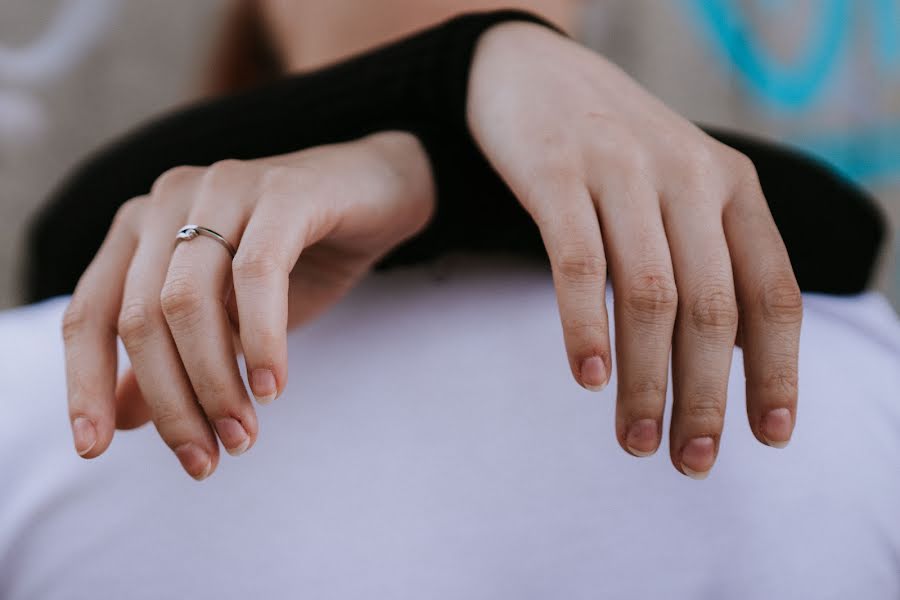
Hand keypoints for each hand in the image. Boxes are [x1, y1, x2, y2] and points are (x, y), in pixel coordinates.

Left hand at [62, 131, 433, 478]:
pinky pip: (256, 274)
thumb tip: (119, 421)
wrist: (379, 194)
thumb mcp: (229, 320)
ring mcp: (223, 187)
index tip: (93, 449)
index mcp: (141, 230)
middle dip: (170, 402)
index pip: (92, 314)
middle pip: (140, 319)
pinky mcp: (282, 191)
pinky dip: (261, 339)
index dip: (85, 385)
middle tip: (207, 459)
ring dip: (214, 383)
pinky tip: (273, 387)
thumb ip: (171, 361)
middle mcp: (169, 201)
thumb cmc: (299, 258)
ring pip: (188, 302)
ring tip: (243, 435)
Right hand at [468, 22, 802, 476]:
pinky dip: (584, 326)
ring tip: (635, 440)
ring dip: (646, 381)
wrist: (534, 70)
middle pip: (712, 309)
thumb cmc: (611, 149)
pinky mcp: (558, 171)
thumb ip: (709, 256)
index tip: (768, 437)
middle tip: (690, 461)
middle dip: (705, 397)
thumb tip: (732, 359)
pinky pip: (577, 262)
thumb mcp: (679, 188)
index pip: (773, 293)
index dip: (778, 372)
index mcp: (730, 186)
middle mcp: (687, 176)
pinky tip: (588, 377)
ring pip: (649, 296)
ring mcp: (622, 170)